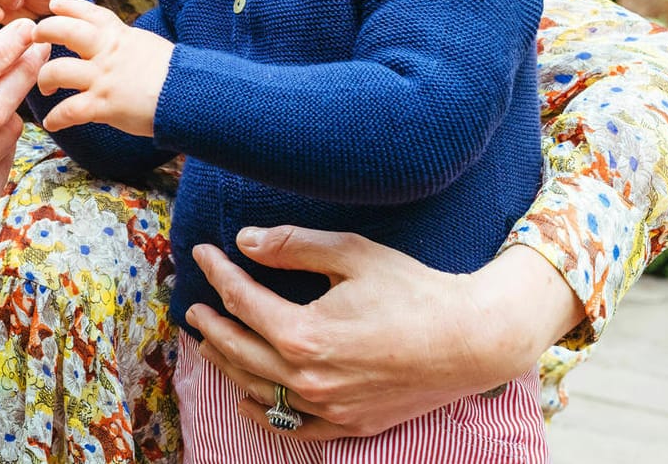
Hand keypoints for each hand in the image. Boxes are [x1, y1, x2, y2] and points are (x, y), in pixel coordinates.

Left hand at [33, 0, 171, 135]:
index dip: (68, 7)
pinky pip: (69, 111)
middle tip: (35, 39)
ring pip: (57, 70)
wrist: (189, 94)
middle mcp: (107, 52)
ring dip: (45, 79)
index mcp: (120, 36)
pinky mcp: (103, 105)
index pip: (89, 13)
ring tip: (46, 87)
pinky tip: (51, 123)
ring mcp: (103, 78)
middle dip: (44, 32)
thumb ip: (126, 43)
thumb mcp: (148, 46)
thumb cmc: (174, 74)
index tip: (54, 6)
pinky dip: (56, 118)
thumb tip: (117, 44)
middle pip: (64, 31)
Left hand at [188, 228, 582, 438]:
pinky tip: (247, 399)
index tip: (204, 252)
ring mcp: (328, 408)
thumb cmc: (415, 291)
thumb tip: (246, 241)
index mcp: (304, 334)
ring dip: (228, 364)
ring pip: (258, 390)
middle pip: (239, 350)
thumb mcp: (353, 254)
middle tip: (194, 306)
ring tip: (210, 342)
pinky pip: (292, 427)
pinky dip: (263, 413)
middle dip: (211, 324)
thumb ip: (294, 247)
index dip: (218, 273)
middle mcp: (309, 378)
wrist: (472, 340)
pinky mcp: (350, 425)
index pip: (242, 301)